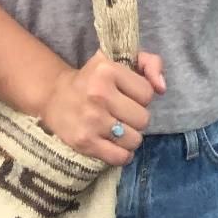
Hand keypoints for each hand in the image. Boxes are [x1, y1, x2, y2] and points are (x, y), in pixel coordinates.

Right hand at [38, 50, 166, 164]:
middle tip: (123, 114)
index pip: (147, 93)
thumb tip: (162, 88)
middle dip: (136, 118)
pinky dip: (123, 155)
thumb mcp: (119, 60)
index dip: (141, 97)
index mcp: (108, 70)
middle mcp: (99, 94)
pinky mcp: (85, 142)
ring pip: (134, 140)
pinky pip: (119, 157)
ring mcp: (92, 120)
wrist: (55, 97)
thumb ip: (149, 63)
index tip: (128, 95)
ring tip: (119, 129)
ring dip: (130, 137)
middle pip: (143, 119)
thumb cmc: (93, 78)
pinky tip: (116, 145)